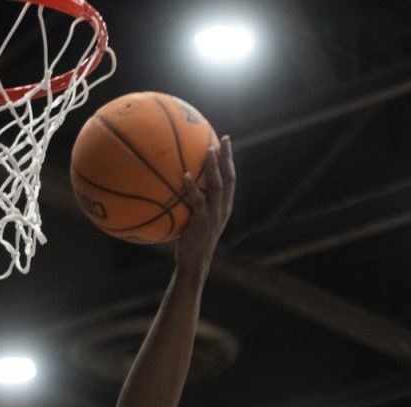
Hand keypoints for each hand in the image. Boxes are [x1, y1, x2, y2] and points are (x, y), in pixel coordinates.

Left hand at [175, 135, 235, 275]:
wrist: (194, 262)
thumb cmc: (192, 241)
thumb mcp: (197, 220)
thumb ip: (194, 203)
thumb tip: (179, 186)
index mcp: (224, 206)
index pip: (231, 179)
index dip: (230, 160)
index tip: (226, 143)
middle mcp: (223, 208)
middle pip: (229, 178)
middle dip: (228, 157)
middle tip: (225, 139)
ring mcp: (214, 215)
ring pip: (217, 186)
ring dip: (214, 167)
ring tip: (209, 150)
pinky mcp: (202, 221)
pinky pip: (198, 201)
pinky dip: (191, 187)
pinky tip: (184, 175)